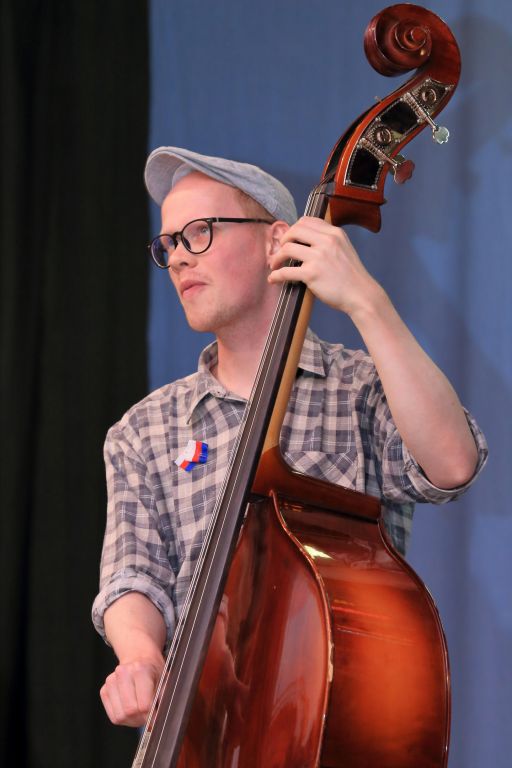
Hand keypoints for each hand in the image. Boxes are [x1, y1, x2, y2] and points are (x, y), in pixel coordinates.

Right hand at [100, 657, 163, 726]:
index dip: (151, 716)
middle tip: (148, 716)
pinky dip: (123, 718)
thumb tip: (156, 721)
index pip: (144, 705)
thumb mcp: (165, 681)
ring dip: (132, 720)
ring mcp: (111, 681)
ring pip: (120, 716)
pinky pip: (113, 716)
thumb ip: (162, 699)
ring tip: (140, 713)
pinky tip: (131, 709)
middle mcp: (123, 673)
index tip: (156, 718)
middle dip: (141, 719)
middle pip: (130, 711)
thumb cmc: (154, 671)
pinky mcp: (104, 690)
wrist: (139, 658)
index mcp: (140, 669)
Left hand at [268, 216, 382, 316]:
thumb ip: (328, 241)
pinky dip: (276, 275)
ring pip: (287, 248)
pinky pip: (286, 272)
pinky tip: (273, 279)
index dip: (294, 229)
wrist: (361, 294)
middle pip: (294, 230)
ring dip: (277, 257)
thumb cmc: (351, 276)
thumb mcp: (344, 248)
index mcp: (334, 233)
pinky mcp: (312, 274)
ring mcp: (318, 257)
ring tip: (275, 265)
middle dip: (283, 240)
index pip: (306, 221)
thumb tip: (306, 240)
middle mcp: (327, 241)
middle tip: (280, 251)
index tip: (289, 239)